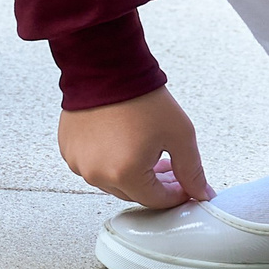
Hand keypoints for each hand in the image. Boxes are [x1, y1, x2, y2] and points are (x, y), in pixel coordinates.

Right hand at [58, 87, 214, 208]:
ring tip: (145, 151)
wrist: (105, 68)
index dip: (176, 194)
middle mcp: (97, 174)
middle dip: (154, 184)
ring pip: (111, 182)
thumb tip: (200, 193)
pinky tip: (121, 143)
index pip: (157, 201)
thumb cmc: (141, 97)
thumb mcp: (179, 134)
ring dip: (130, 173)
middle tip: (169, 166)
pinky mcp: (68, 149)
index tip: (184, 184)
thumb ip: (192, 170)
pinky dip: (107, 161)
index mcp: (126, 174)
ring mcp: (79, 162)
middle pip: (133, 193)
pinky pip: (92, 166)